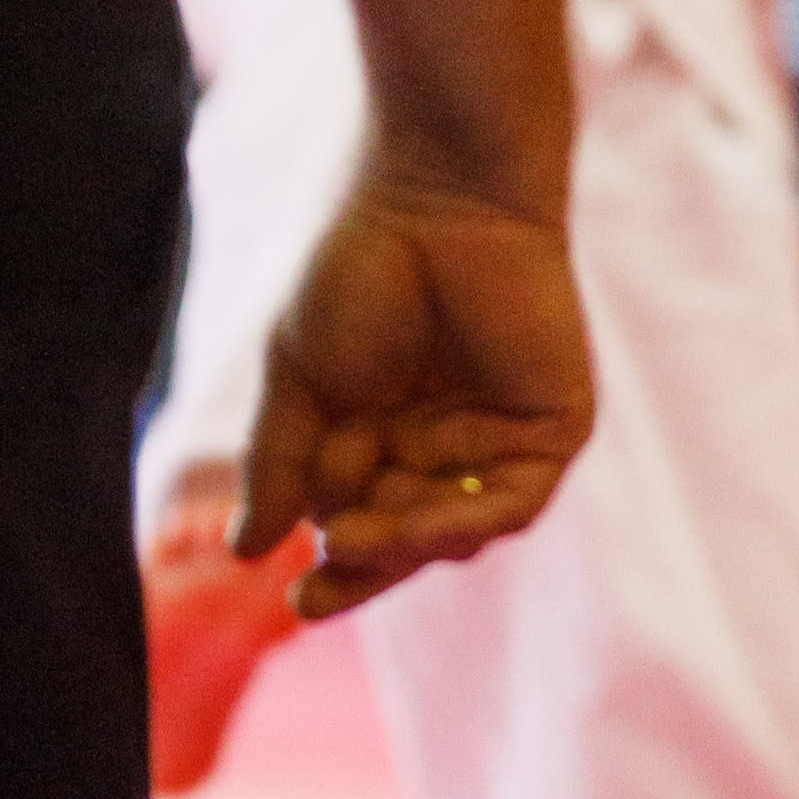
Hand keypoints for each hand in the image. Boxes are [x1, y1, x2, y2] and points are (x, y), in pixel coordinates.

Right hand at [239, 177, 596, 615]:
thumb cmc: (360, 268)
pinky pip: (511, 503)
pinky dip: (458, 522)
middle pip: (408, 536)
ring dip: (401, 547)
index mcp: (387, 427)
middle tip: (314, 600)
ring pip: (456, 529)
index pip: (364, 520)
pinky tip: (408, 527)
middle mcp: (446, 439)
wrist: (434, 196)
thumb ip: (281, 465)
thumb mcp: (300, 380)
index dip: (337, 567)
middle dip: (365, 569)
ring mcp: (501, 435)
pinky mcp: (553, 426)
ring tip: (348, 542)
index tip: (293, 601)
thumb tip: (246, 551)